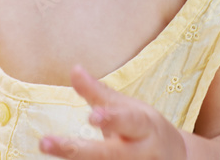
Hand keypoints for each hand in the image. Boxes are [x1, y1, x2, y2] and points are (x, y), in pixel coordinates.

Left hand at [39, 64, 186, 158]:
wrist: (175, 157)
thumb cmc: (143, 127)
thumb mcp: (127, 107)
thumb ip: (99, 92)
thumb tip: (74, 69)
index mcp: (144, 126)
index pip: (128, 121)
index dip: (111, 119)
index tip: (92, 116)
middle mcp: (141, 152)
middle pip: (108, 153)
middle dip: (77, 150)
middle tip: (45, 142)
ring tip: (49, 148)